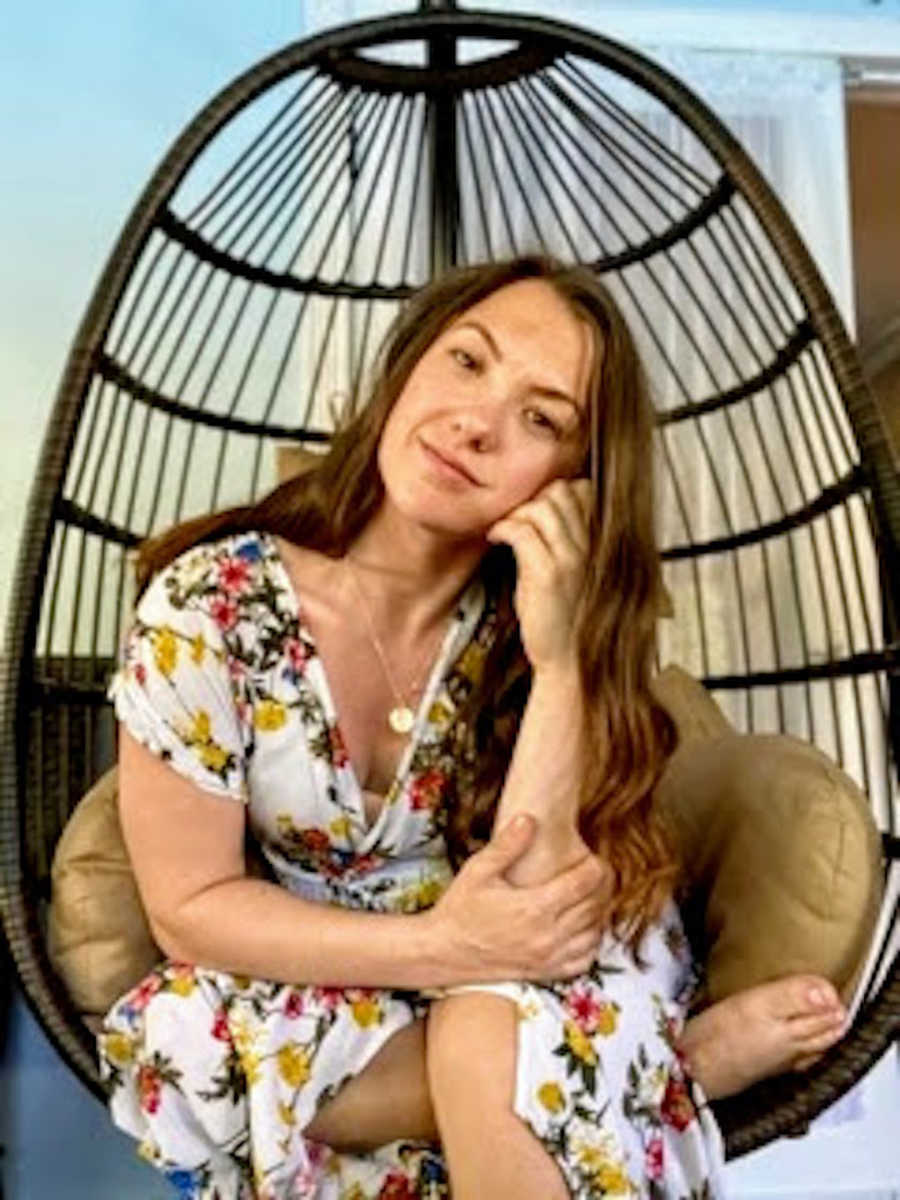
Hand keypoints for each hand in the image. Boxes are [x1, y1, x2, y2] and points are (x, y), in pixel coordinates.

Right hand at [426, 813, 610, 983]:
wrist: (443, 952)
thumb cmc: (459, 910)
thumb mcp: (478, 870)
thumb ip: (507, 844)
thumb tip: (529, 818)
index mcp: (534, 907)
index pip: (584, 883)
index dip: (596, 867)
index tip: (594, 858)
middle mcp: (547, 935)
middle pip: (594, 907)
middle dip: (601, 887)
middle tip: (597, 873)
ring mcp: (548, 957)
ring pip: (594, 934)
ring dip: (598, 914)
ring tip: (590, 897)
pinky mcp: (545, 973)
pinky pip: (584, 959)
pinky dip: (591, 943)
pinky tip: (582, 927)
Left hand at [486, 478, 592, 671]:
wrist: (570, 660)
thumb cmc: (566, 618)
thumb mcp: (574, 572)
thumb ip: (567, 539)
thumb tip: (543, 509)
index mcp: (599, 542)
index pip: (582, 489)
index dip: (553, 491)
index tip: (533, 507)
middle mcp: (590, 546)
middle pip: (559, 491)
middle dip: (531, 498)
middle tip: (515, 516)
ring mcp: (570, 559)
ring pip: (540, 507)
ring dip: (515, 513)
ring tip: (504, 529)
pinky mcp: (548, 574)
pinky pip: (521, 531)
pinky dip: (502, 529)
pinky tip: (496, 539)